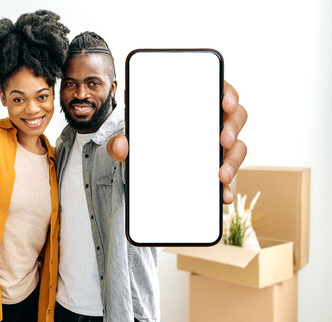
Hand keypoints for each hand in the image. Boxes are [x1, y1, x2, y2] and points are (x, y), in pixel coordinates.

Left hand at [107, 80, 247, 203]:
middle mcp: (212, 120)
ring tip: (221, 175)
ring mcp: (217, 144)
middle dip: (232, 128)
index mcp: (195, 103)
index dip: (228, 94)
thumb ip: (120, 143)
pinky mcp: (217, 165)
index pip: (219, 90)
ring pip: (236, 147)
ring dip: (233, 160)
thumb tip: (119, 146)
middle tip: (223, 141)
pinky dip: (227, 187)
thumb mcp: (131, 140)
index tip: (227, 103)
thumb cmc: (144, 140)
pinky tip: (223, 196)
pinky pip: (227, 174)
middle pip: (235, 118)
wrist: (144, 163)